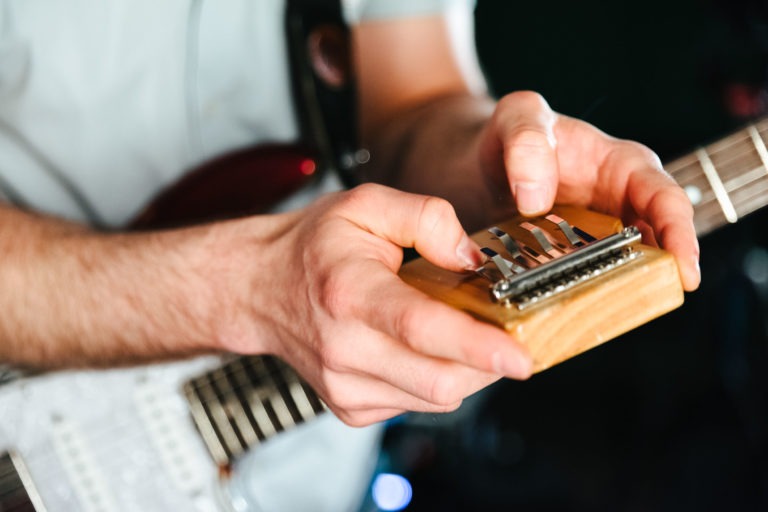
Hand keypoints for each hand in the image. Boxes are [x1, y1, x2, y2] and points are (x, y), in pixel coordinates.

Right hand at [219, 184, 531, 426]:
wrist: (260, 289)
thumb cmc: (312, 247)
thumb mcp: (367, 205)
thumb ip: (427, 218)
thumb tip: (473, 257)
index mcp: (349, 292)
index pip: (420, 327)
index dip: (476, 346)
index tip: (519, 356)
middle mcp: (344, 348)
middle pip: (438, 379)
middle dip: (487, 363)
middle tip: (506, 335)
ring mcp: (344, 386)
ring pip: (435, 398)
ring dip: (465, 370)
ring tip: (458, 332)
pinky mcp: (350, 407)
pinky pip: (417, 403)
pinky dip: (436, 379)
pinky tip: (421, 348)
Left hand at [478, 91, 700, 290]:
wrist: (476, 164)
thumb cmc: (510, 134)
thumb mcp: (518, 116)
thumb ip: (527, 141)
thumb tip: (535, 199)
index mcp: (622, 167)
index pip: (665, 199)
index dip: (679, 234)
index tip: (684, 270)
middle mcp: (615, 207)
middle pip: (650, 246)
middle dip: (653, 275)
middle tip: (644, 303)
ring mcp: (590, 239)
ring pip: (614, 271)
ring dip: (609, 292)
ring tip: (596, 310)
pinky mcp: (562, 263)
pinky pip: (575, 283)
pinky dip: (570, 295)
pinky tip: (553, 310)